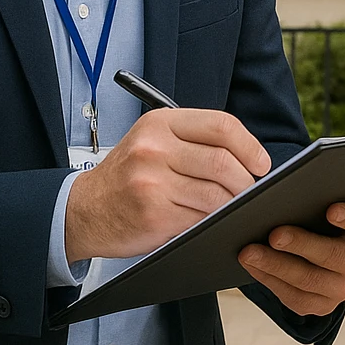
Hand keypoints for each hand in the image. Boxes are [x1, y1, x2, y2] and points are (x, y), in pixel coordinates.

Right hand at [65, 109, 270, 261]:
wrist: (84, 210)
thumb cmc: (127, 175)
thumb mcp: (153, 141)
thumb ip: (193, 141)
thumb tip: (247, 156)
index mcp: (160, 123)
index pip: (220, 125)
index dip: (250, 145)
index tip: (261, 162)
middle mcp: (155, 148)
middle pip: (223, 161)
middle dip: (246, 180)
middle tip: (248, 190)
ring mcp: (152, 182)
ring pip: (217, 194)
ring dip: (232, 204)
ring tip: (231, 206)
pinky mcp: (153, 214)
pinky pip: (201, 218)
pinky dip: (212, 221)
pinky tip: (208, 220)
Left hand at [238, 203, 344, 315]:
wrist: (321, 255)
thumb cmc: (321, 221)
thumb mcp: (326, 207)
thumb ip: (316, 201)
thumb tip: (286, 195)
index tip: (331, 210)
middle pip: (333, 256)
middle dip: (300, 245)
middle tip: (274, 235)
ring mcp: (344, 288)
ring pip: (308, 280)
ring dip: (275, 265)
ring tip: (250, 252)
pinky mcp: (322, 305)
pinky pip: (294, 297)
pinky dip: (269, 280)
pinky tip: (252, 266)